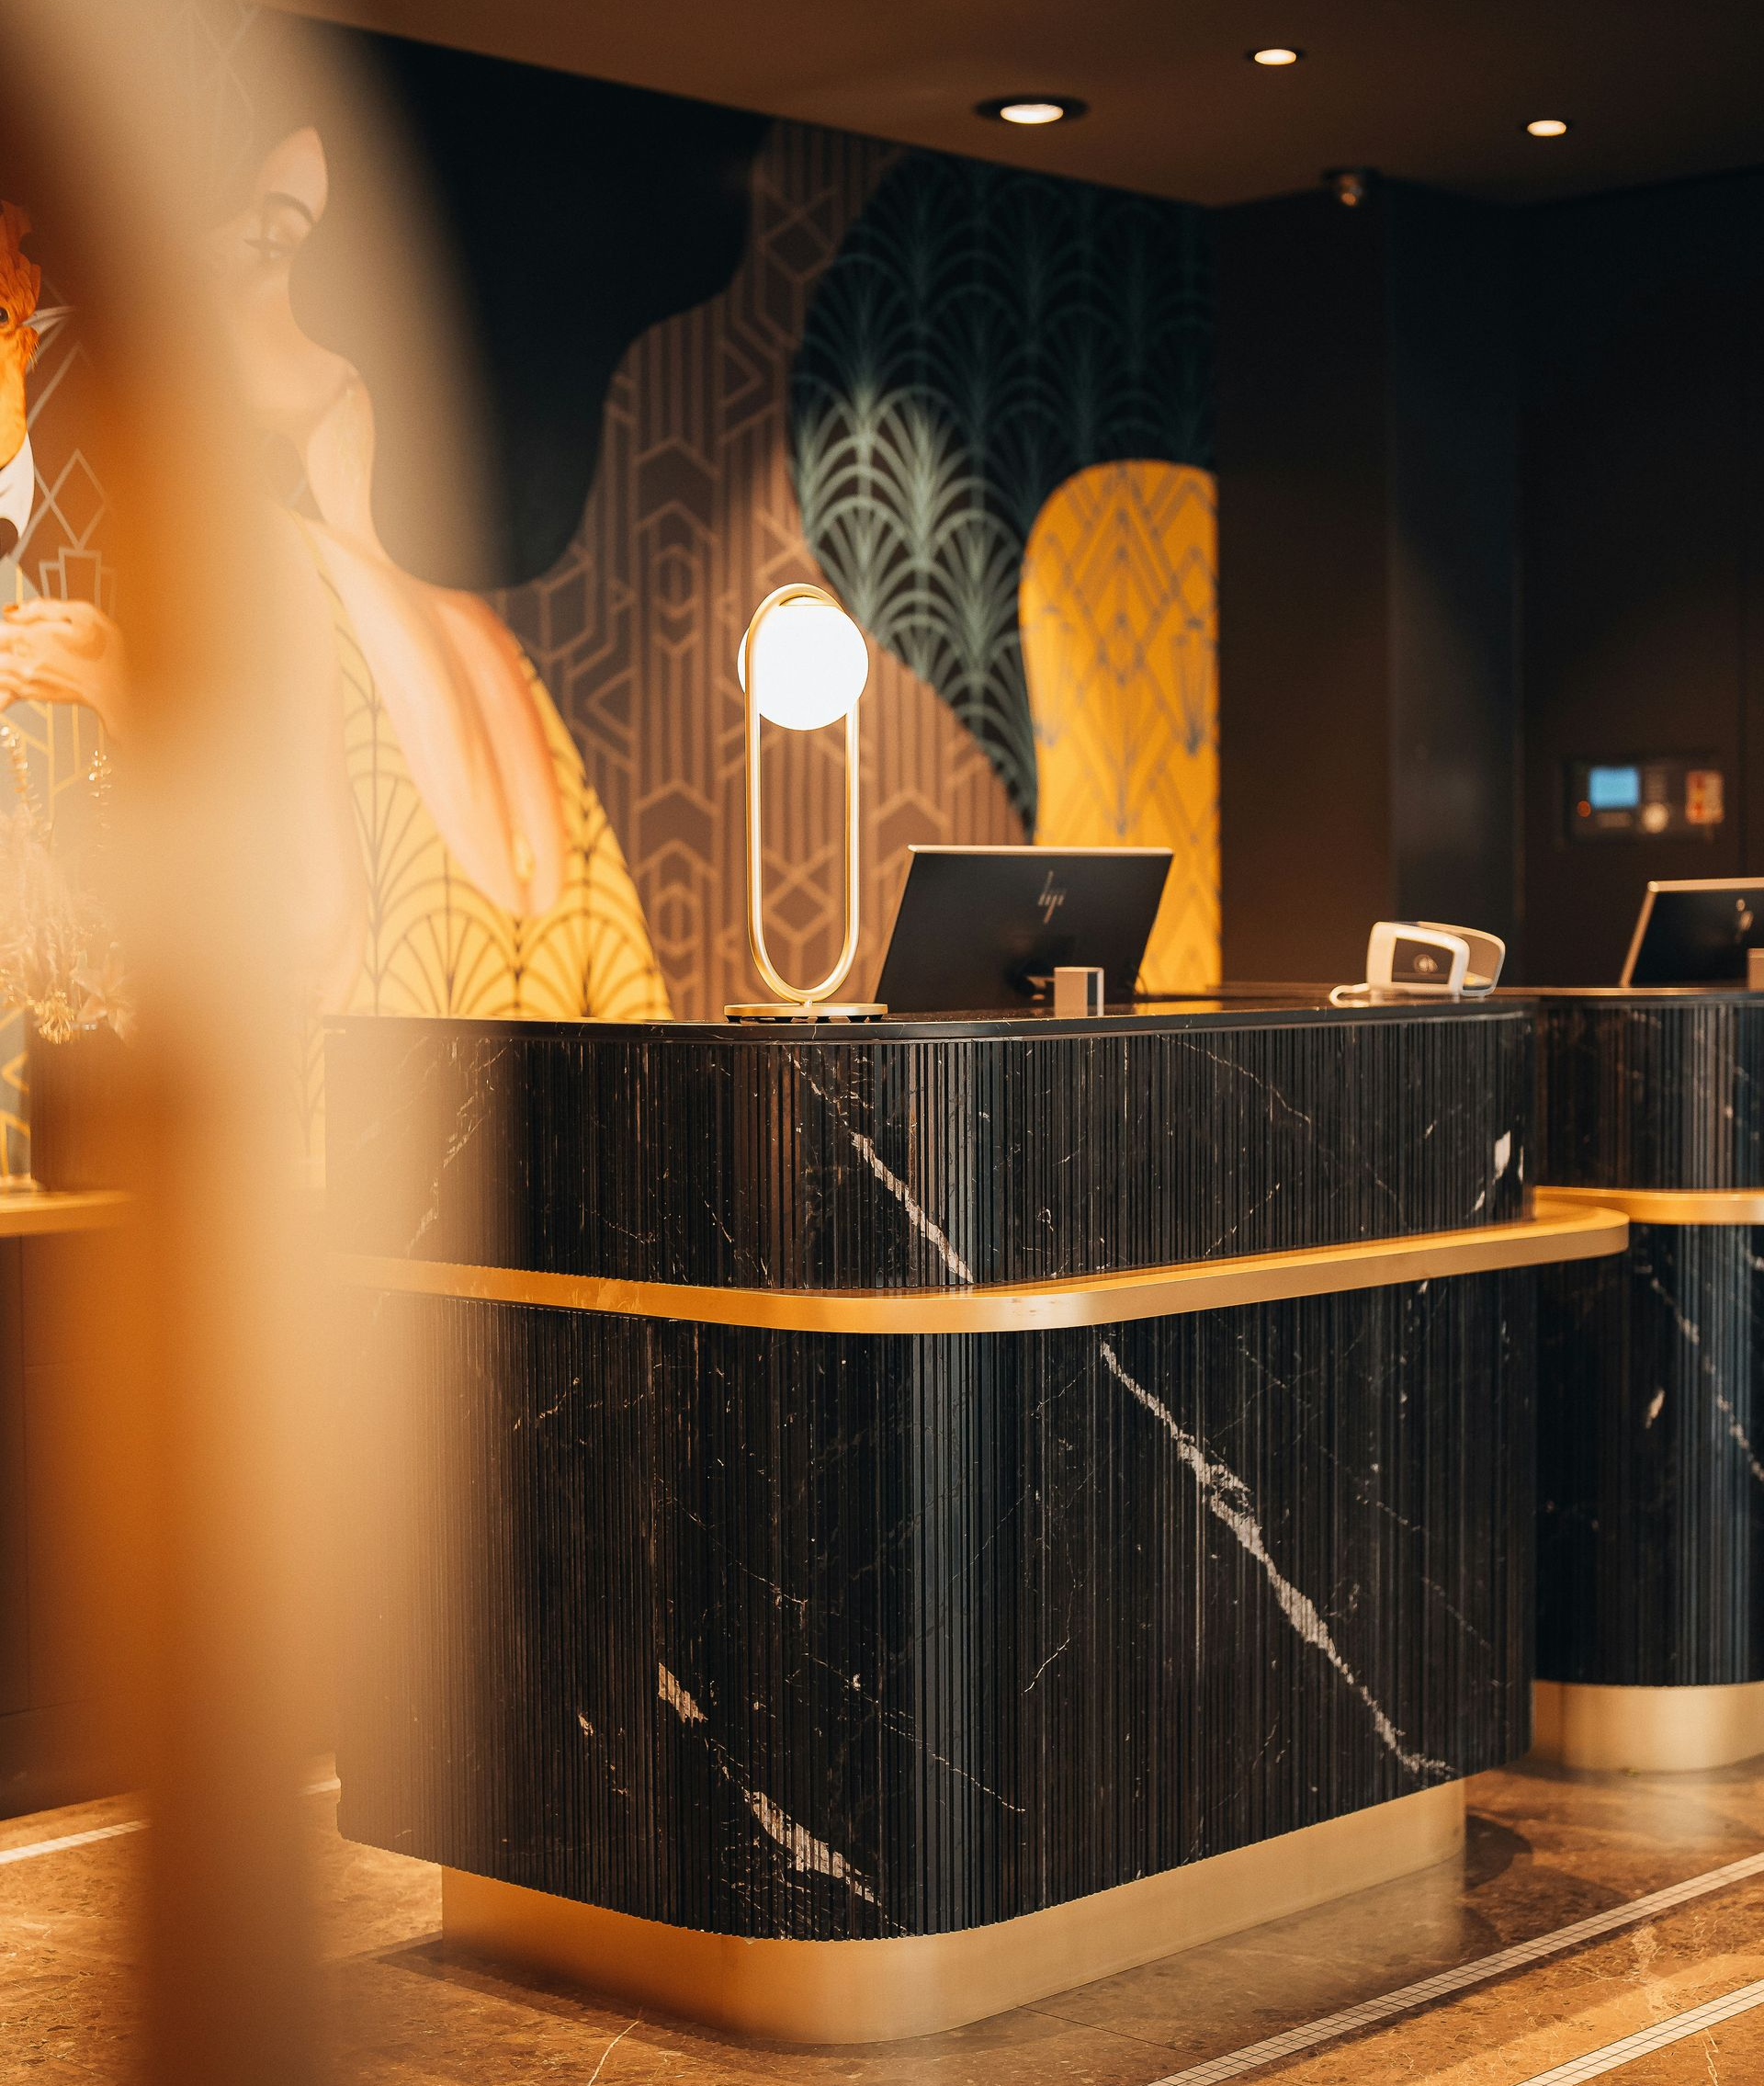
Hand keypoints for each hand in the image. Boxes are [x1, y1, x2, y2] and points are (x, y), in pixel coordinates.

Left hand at [0, 598, 126, 736]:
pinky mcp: (34, 695)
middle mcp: (24, 661)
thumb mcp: (84, 614)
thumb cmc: (106, 652)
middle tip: (11, 641)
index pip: (0, 629)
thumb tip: (15, 610)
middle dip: (3, 645)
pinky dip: (3, 686)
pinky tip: (7, 685)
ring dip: (3, 663)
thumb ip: (45, 607)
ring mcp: (27, 681)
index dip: (9, 623)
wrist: (119, 691)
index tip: (15, 622)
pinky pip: (4, 692)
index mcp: (32, 637)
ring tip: (11, 659)